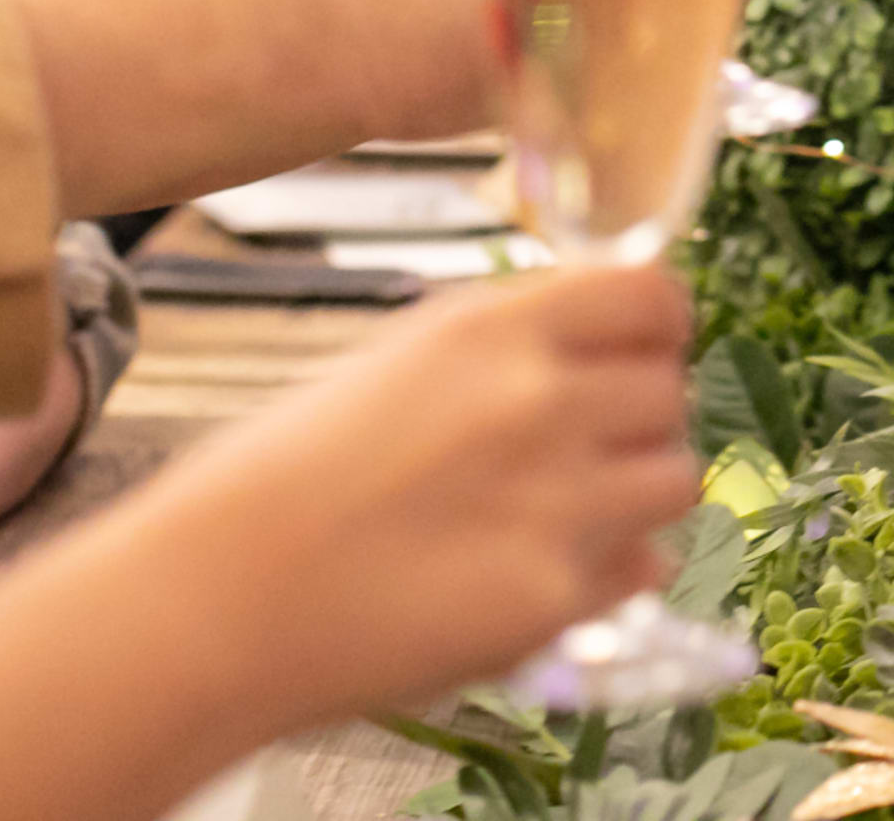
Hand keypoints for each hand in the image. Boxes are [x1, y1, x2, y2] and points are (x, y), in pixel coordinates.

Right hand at [115, 265, 703, 727]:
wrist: (216, 599)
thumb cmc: (280, 479)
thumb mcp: (397, 362)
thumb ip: (507, 349)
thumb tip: (595, 347)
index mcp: (492, 328)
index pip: (653, 295)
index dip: (659, 326)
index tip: (647, 348)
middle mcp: (538, 401)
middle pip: (671, 389)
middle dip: (640, 418)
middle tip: (589, 448)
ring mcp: (555, 502)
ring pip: (677, 478)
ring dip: (636, 495)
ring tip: (564, 514)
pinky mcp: (551, 598)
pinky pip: (640, 568)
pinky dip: (608, 574)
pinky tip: (537, 574)